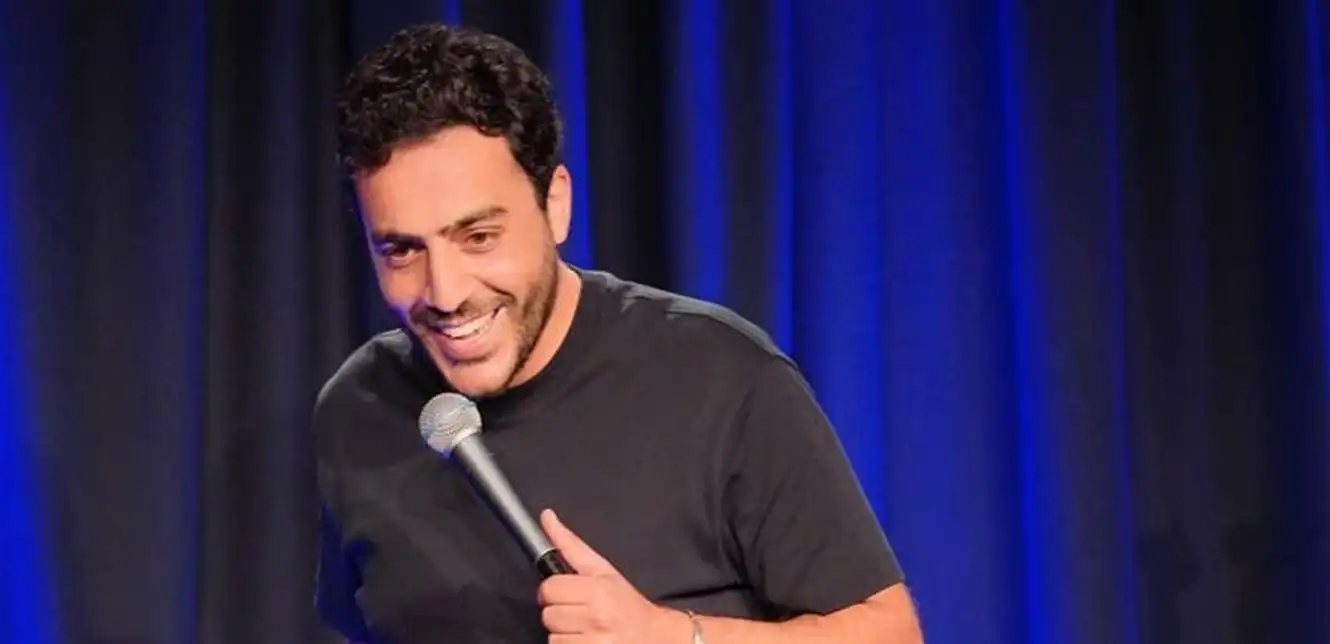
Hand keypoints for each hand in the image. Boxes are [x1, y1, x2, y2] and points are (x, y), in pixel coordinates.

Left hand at [536, 509, 690, 642]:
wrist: (655, 638)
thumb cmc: (628, 604)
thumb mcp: (604, 570)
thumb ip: (571, 545)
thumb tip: (546, 516)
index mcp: (598, 590)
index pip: (549, 589)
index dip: (554, 591)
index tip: (567, 595)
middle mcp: (597, 617)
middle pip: (548, 614)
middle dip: (560, 614)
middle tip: (580, 613)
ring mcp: (595, 643)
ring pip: (553, 637)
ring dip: (565, 635)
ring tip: (585, 630)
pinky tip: (586, 642)